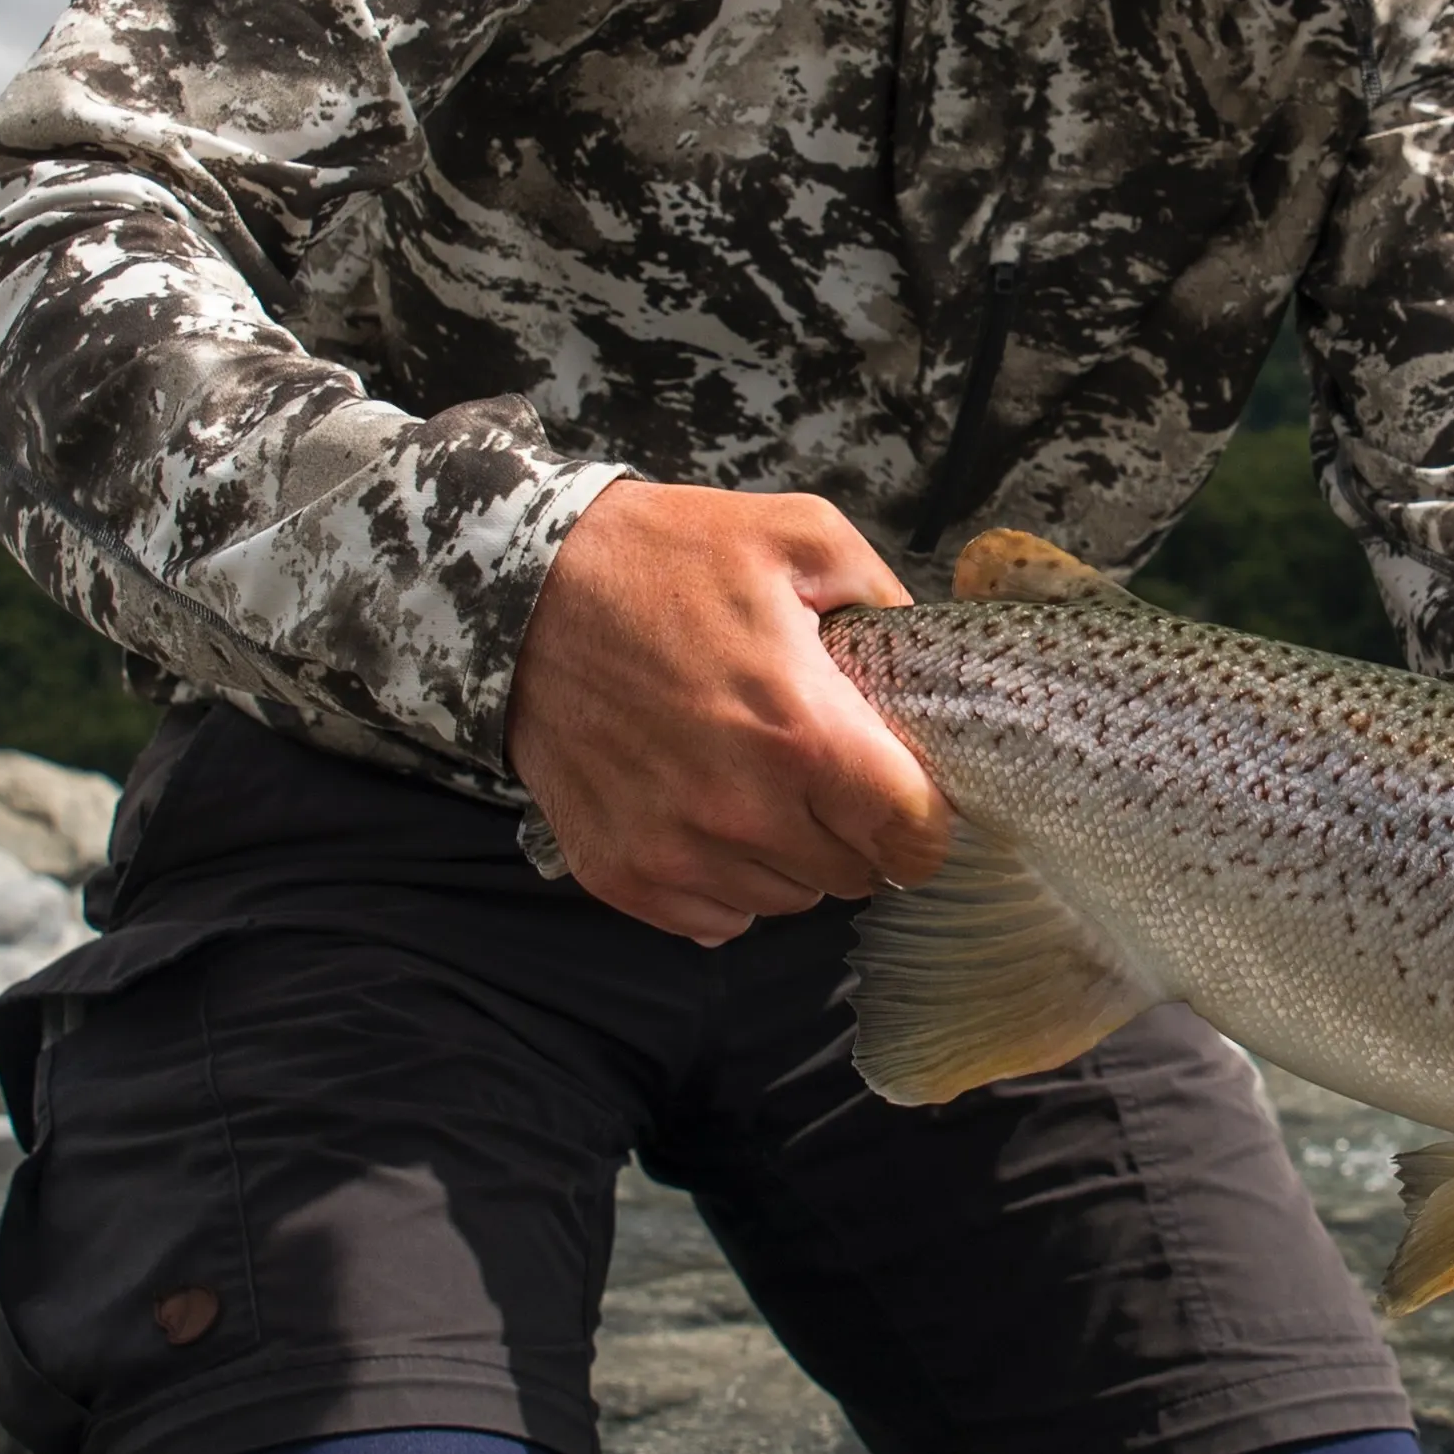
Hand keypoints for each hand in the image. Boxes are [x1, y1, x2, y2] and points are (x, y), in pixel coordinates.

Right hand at [507, 480, 951, 943]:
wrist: (522, 592)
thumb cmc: (663, 557)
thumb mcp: (799, 536)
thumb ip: (885, 599)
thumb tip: (932, 666)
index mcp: (802, 734)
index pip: (914, 839)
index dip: (925, 820)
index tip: (909, 795)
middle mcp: (742, 813)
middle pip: (855, 876)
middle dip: (856, 830)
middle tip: (824, 770)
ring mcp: (675, 852)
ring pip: (787, 900)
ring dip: (790, 854)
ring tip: (758, 782)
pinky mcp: (622, 874)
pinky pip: (716, 917)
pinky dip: (725, 879)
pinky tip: (708, 813)